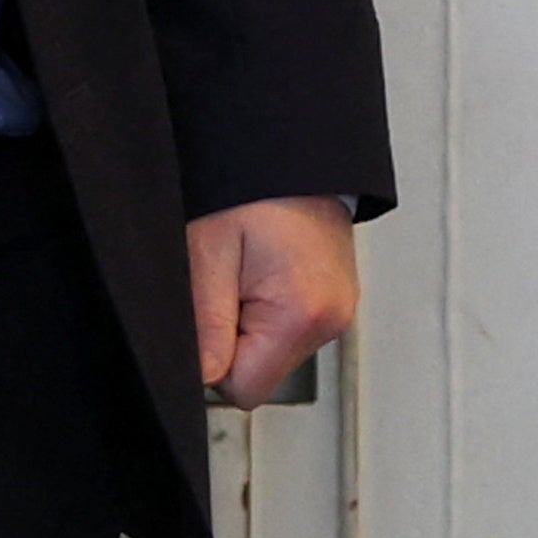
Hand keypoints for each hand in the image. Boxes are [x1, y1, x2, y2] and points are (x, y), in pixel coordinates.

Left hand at [185, 195, 356, 408]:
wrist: (289, 149)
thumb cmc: (250, 187)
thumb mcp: (207, 253)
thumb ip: (202, 328)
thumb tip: (198, 380)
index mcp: (303, 314)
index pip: (242, 389)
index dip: (212, 359)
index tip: (208, 312)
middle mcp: (332, 319)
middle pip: (260, 375)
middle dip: (231, 340)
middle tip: (226, 282)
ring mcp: (338, 311)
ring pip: (272, 354)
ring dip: (249, 325)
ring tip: (246, 270)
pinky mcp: (334, 301)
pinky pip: (287, 331)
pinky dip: (267, 312)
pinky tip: (262, 272)